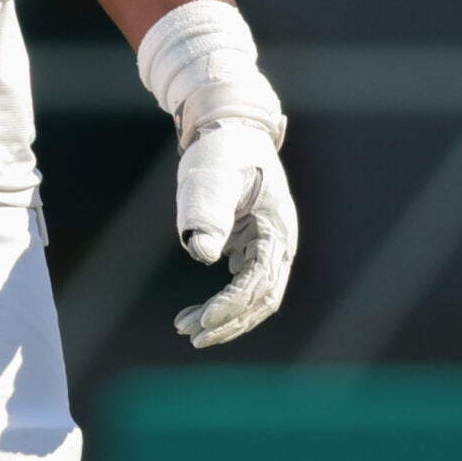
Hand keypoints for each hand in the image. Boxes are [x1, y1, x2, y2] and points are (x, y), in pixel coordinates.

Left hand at [173, 118, 297, 347]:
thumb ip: (208, 213)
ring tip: (183, 327)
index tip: (203, 321)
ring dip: (224, 317)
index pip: (259, 282)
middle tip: (190, 336)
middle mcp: (279, 242)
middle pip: (261, 299)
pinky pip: (243, 284)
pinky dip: (223, 301)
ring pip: (253, 297)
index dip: (232, 306)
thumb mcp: (212, 176)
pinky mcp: (251, 244)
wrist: (228, 124)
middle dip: (228, 322)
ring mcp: (267, 245)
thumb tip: (201, 253)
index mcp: (277, 229)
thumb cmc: (221, 148)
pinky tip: (197, 312)